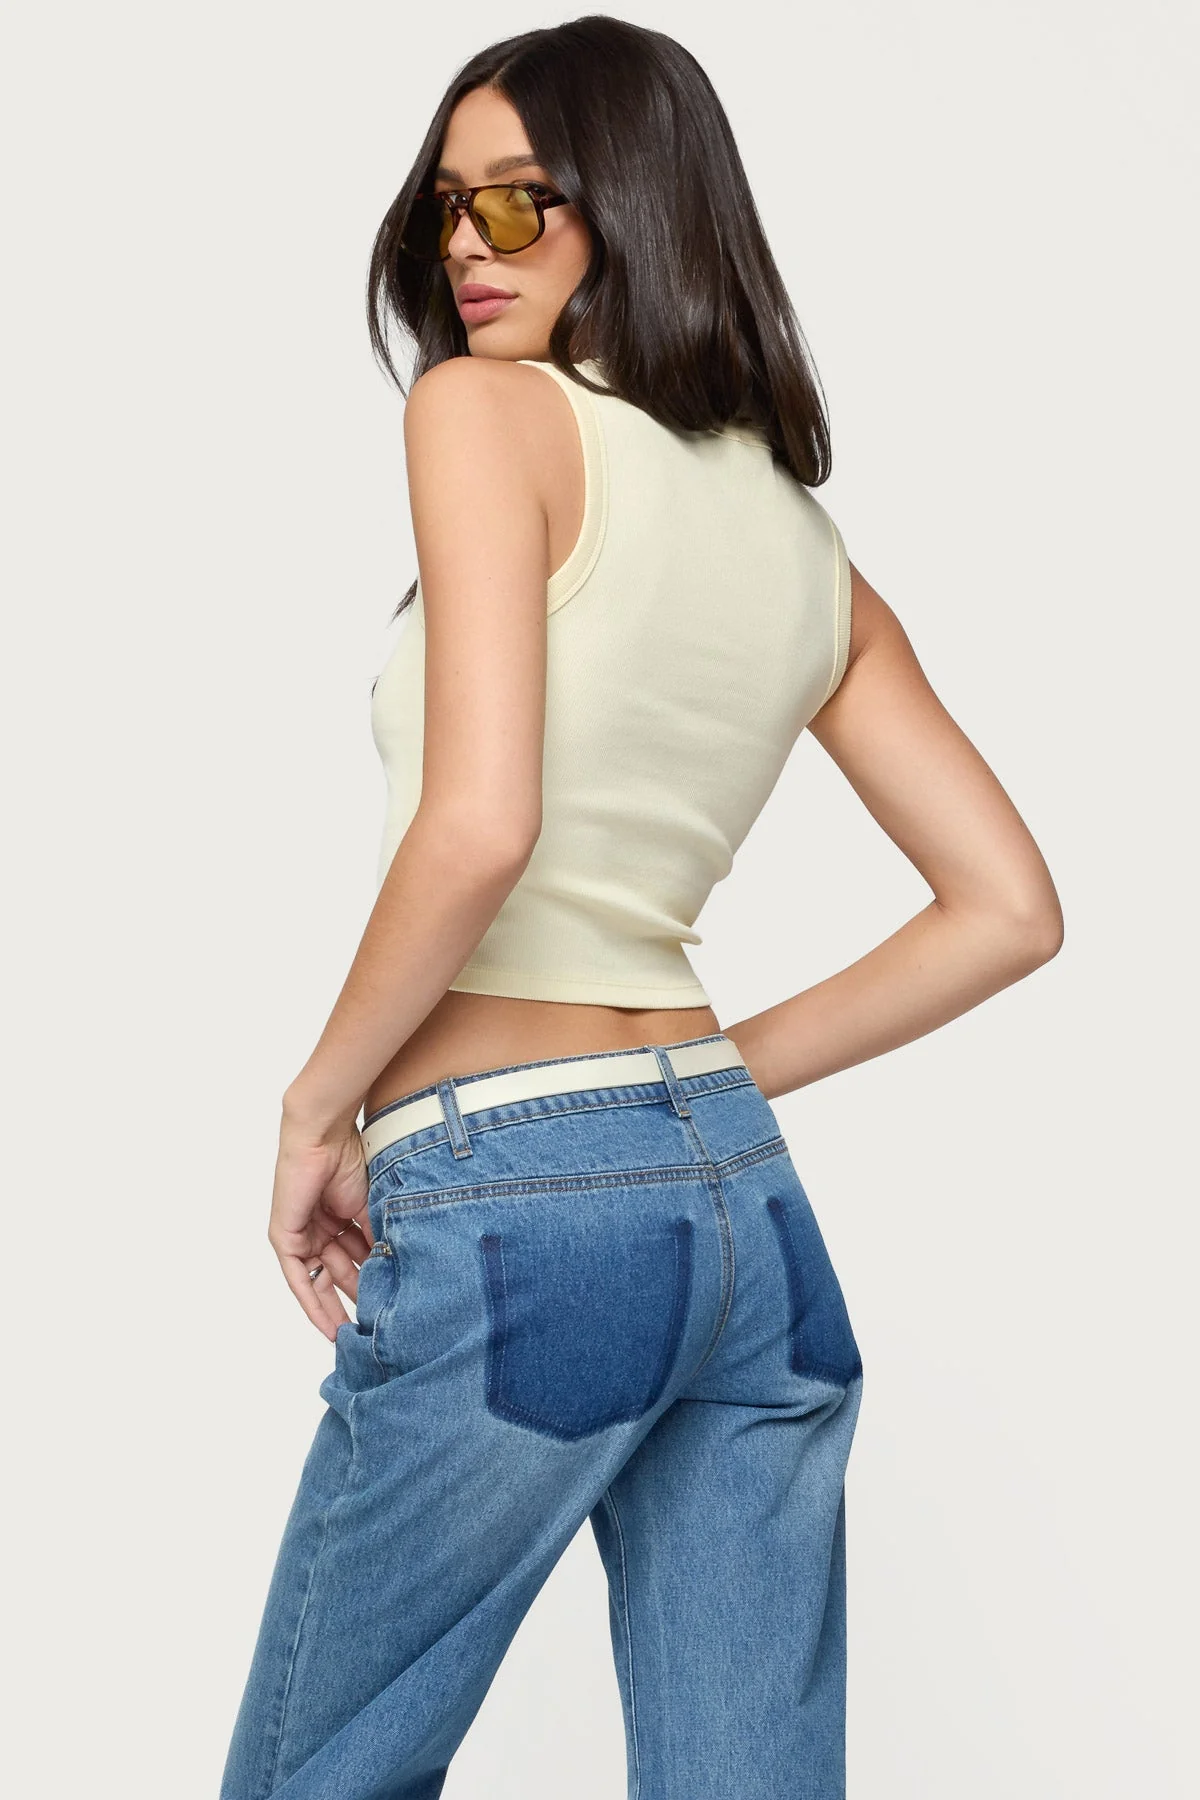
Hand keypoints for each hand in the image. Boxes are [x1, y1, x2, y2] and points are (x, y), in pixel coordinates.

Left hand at [268, 1108, 371, 1339]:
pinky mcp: (284, 1237)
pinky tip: (329, 1325)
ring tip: (356, 1333)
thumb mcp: (369, 1208)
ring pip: (319, 1280)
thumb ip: (375, 1239)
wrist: (324, 1136)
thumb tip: (391, 1270)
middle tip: (370, 1331)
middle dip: (352, 1302)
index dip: (368, 1284)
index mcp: (338, 1219)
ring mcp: (300, 1234)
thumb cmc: (349, 1159)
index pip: (354, 1260)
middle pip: (336, 1274)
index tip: (383, 1309)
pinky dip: (312, 1302)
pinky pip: (298, 1278)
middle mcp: (318, 1229)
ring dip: (336, 1307)